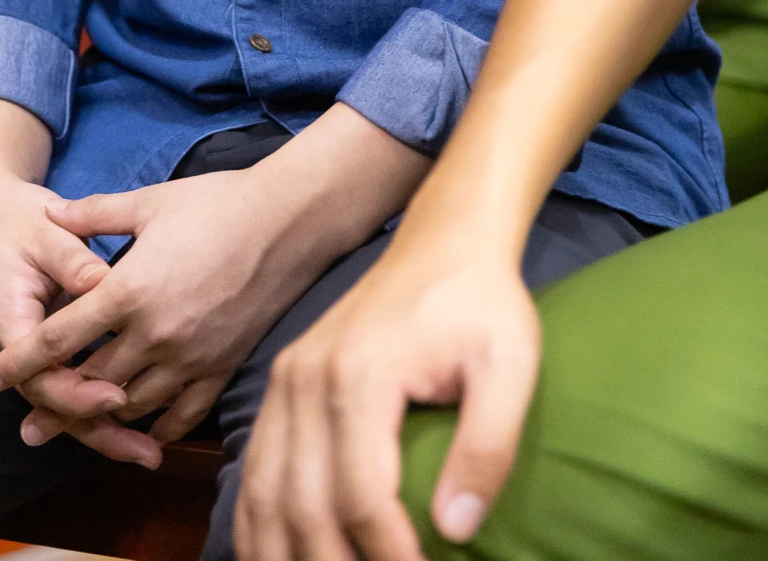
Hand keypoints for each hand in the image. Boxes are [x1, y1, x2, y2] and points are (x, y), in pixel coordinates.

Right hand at [0, 98, 144, 465]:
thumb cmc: (20, 221)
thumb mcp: (46, 231)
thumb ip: (73, 260)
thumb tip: (103, 281)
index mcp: (4, 321)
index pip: (39, 377)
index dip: (79, 393)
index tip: (119, 396)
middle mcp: (7, 352)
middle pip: (52, 405)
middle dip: (99, 431)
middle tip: (147, 453)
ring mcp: (20, 360)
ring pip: (61, 405)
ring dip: (102, 429)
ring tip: (149, 453)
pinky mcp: (39, 357)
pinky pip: (67, 389)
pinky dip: (97, 407)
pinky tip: (137, 421)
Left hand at [0, 165, 331, 464]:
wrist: (288, 223)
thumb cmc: (218, 204)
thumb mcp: (149, 201)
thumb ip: (94, 214)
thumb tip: (53, 212)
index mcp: (128, 291)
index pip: (59, 338)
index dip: (20, 361)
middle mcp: (153, 333)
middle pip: (90, 380)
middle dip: (55, 404)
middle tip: (28, 427)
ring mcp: (189, 355)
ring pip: (132, 403)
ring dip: (103, 416)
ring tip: (80, 429)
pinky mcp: (221, 366)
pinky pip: (182, 414)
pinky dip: (157, 426)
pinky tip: (143, 430)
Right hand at [235, 236, 539, 560]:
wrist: (443, 239)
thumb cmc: (481, 303)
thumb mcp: (512, 363)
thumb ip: (490, 444)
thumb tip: (456, 530)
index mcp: (360, 374)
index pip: (361, 495)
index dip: (387, 556)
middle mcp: (307, 378)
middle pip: (303, 505)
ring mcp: (286, 379)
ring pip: (264, 494)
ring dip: (283, 555)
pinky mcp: (281, 381)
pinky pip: (255, 469)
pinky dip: (258, 524)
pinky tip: (276, 557)